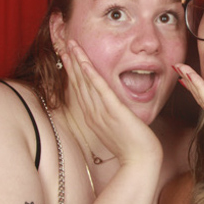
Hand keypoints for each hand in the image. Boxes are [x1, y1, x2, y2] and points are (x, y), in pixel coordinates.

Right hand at [62, 42, 163, 169]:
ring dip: (77, 62)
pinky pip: (100, 90)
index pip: (79, 88)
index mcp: (92, 116)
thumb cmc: (131, 146)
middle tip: (63, 42)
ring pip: (85, 83)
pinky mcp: (114, 111)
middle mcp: (92, 112)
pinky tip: (84, 63)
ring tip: (70, 45)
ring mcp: (101, 112)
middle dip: (70, 61)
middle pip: (78, 82)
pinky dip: (91, 75)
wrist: (140, 162)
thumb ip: (109, 115)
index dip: (72, 70)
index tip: (67, 54)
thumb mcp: (115, 128)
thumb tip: (108, 105)